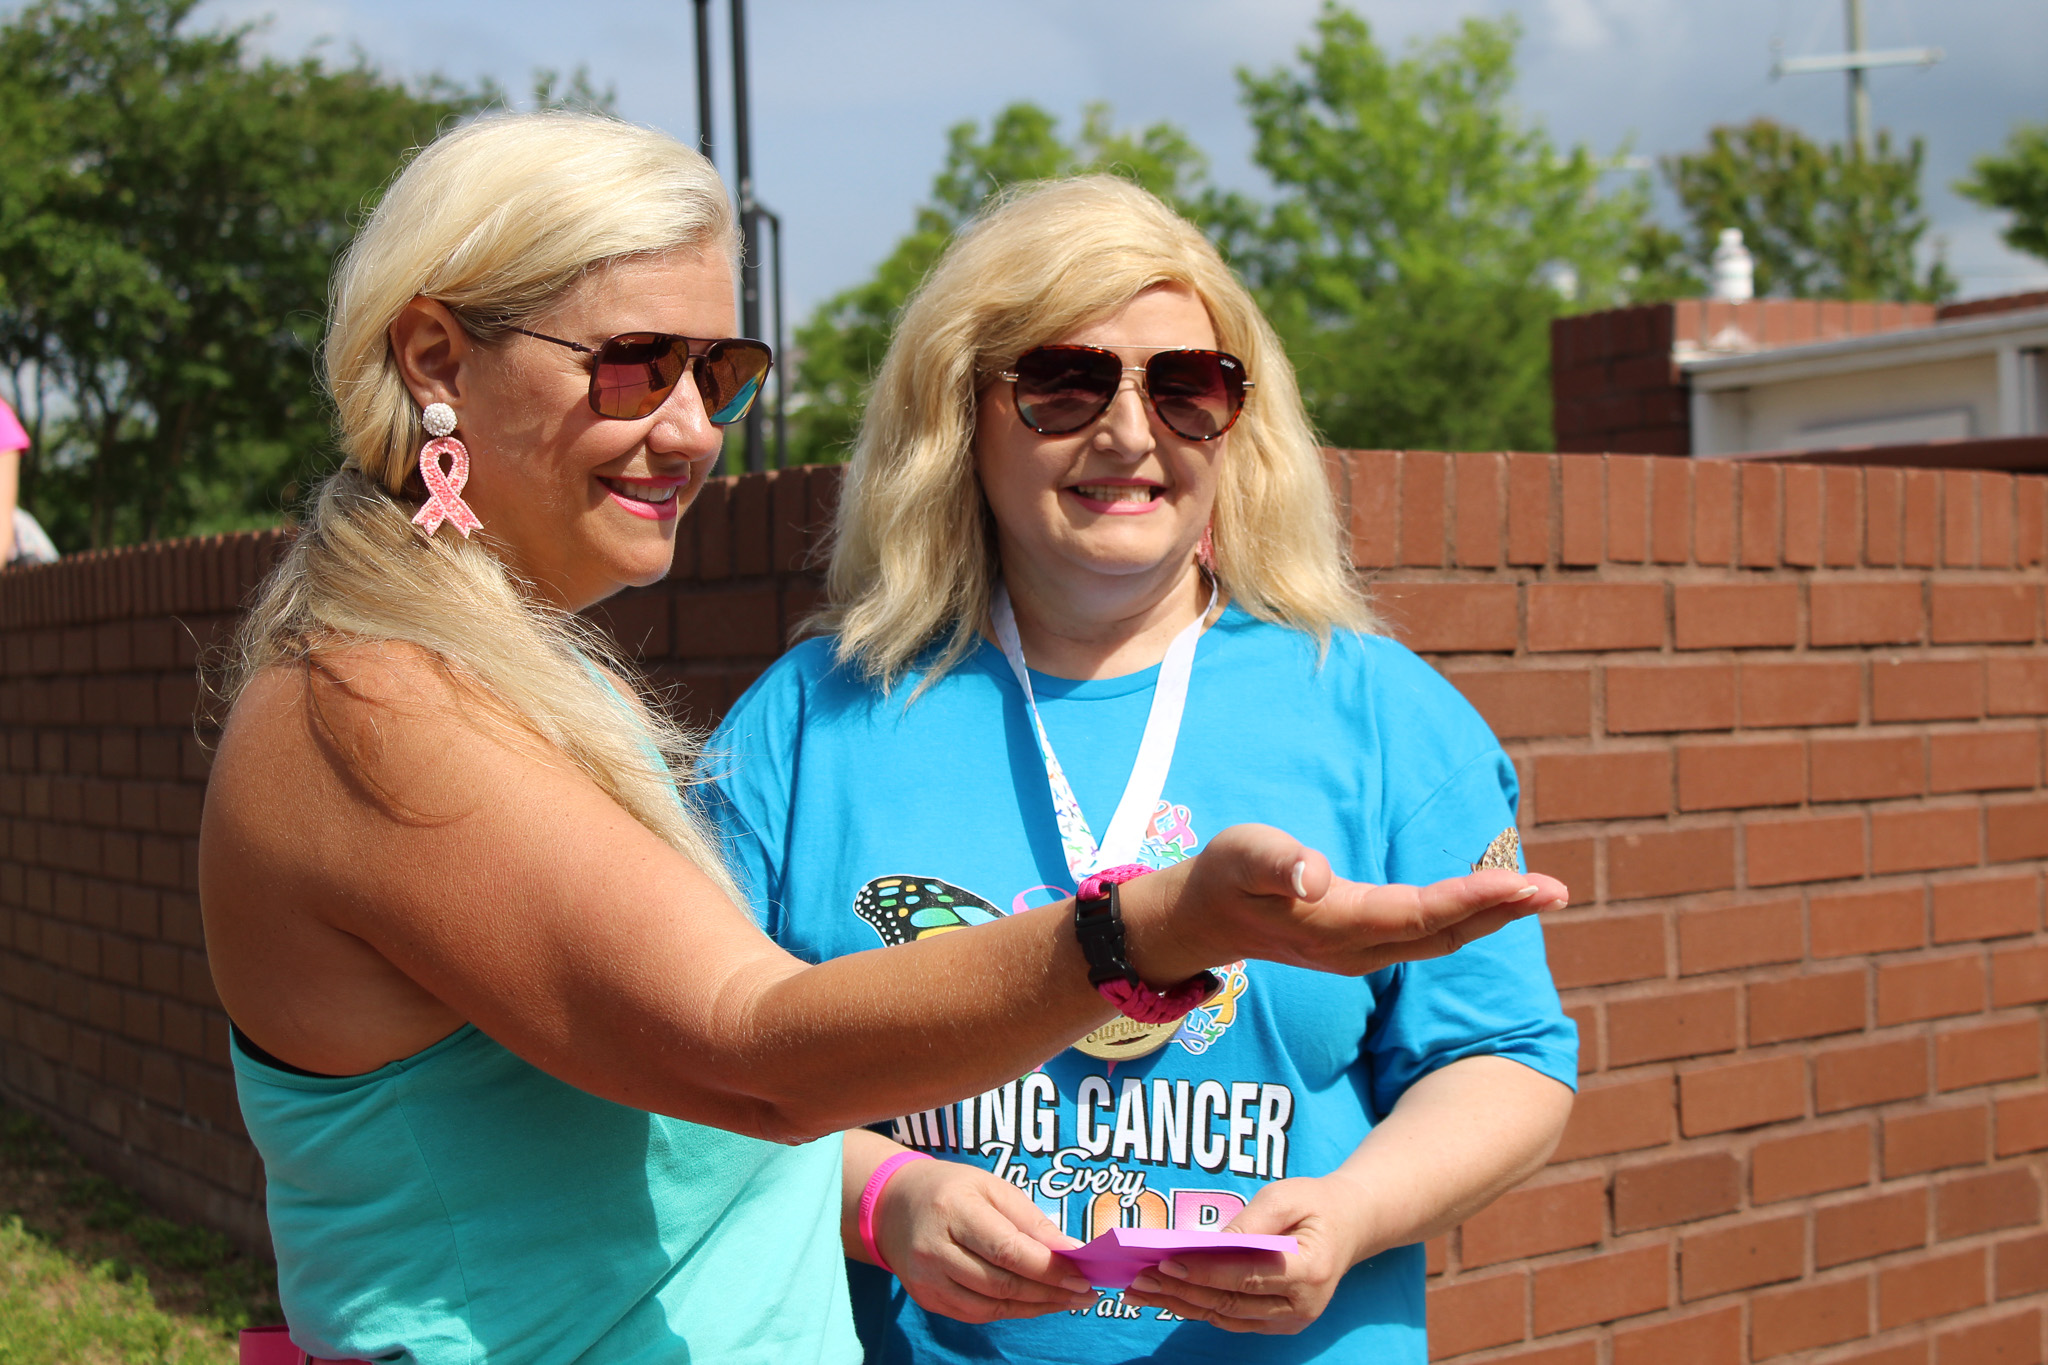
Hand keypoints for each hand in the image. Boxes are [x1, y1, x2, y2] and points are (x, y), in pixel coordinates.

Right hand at [874, 1156, 1099, 1323]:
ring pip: (991, 1305)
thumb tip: (1071, 1251)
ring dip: (1036, 1306)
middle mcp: (934, 1249)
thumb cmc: (951, 1190)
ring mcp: (926, 1279)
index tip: (1083, 1275)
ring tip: (1069, 1300)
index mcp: (953, 1210)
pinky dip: (1011, 1311)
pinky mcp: (926, 1299)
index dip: (1049, 1268)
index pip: (1008, 1250)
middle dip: (1051, 1292)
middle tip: (1086, 1292)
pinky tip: (1036, 1303)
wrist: (892, 1206)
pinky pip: (977, 1314)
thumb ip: (1030, 1220)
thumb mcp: (992, 1187)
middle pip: (1002, 1283)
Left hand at [1122, 1174, 1372, 1333]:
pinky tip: (1170, 1296)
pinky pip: (1234, 1319)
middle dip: (1182, 1291)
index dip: (1204, 1272)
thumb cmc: (1314, 1204)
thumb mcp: (1285, 1196)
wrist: (1350, 1226)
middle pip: (1231, 1302)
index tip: (1166, 1263)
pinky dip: (1200, 1308)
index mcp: (1309, 1270)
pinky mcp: (1280, 1324)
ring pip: (1228, 1316)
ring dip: (1183, 1304)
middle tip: (1140, 1280)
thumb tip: (1208, 1244)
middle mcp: (1303, 1305)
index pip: (1246, 1276)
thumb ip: (1250, 1221)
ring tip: (1143, 1292)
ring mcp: (1292, 1320)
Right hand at [1126, 823, 1568, 982]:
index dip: (1474, 899)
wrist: (1202, 919)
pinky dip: (1465, 918)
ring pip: (1442, 939)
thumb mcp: (1241, 856)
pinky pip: (1427, 936)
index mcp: (1338, 924)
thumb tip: (1314, 876)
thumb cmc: (1224, 876)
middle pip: (1445, 934)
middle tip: (1557, 889)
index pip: (1420, 914)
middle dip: (1503, 911)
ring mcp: (1361, 954)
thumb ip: (1277, 863)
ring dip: (1492, 917)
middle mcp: (1358, 949)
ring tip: (1540, 893)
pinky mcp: (1361, 947)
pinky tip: (1490, 900)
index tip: (1523, 880)